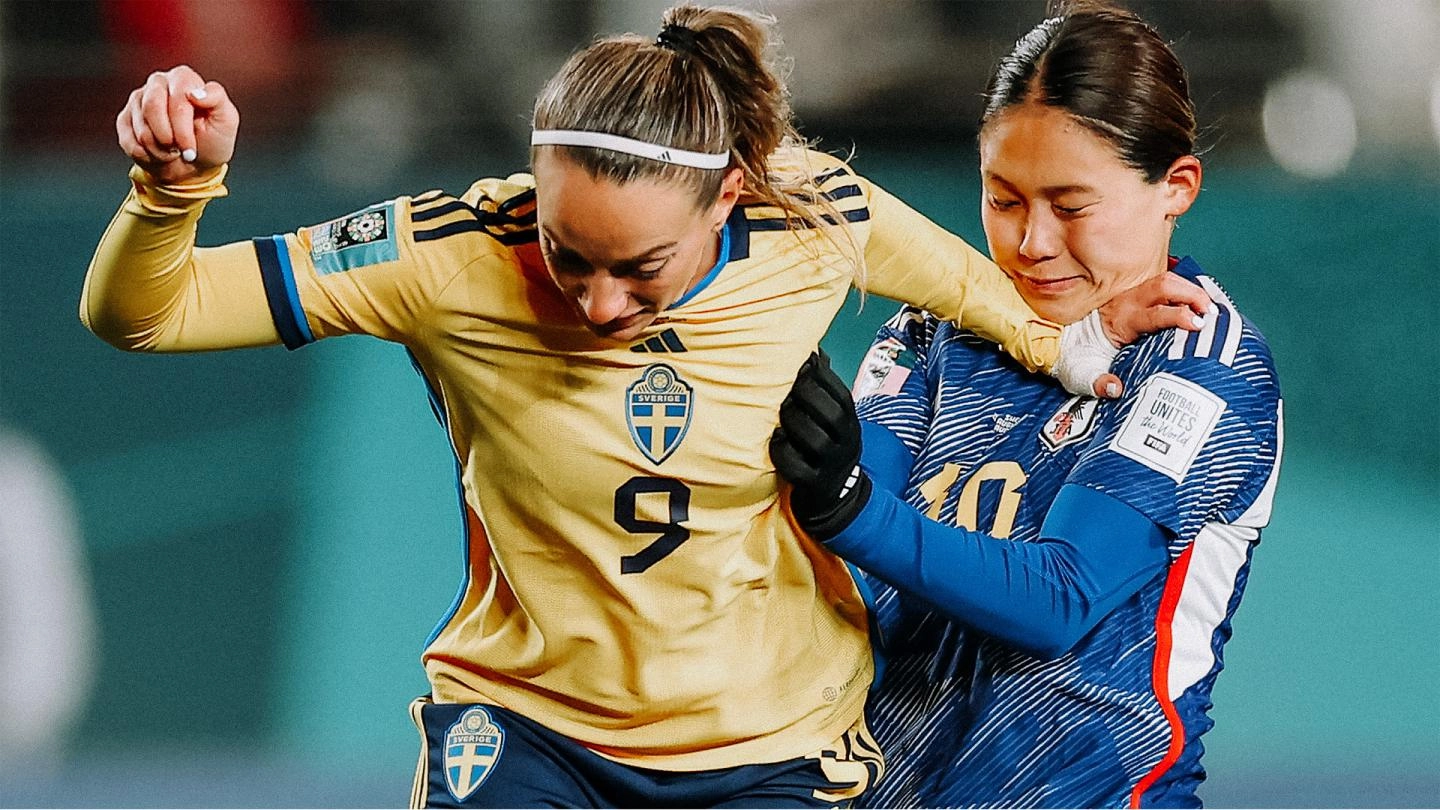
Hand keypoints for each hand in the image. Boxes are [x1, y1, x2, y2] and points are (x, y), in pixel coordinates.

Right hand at [116, 65, 238, 184]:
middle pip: (152, 108)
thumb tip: (195, 93)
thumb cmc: (212, 140)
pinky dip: (145, 155)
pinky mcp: (125, 119)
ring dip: (159, 150)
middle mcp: (158, 83)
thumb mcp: (226, 120)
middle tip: (182, 152)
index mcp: (183, 78)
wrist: (195, 165)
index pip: (178, 98)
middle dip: (168, 138)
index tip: (191, 149)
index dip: (182, 129)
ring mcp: (138, 100)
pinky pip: (128, 140)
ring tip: (174, 151)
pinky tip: (158, 153)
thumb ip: (217, 99)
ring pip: (140, 128)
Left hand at [770, 350, 872, 539]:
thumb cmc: (825, 444)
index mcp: (850, 421)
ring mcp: (831, 465)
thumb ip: (823, 388)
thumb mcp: (833, 418)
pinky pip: (797, 468)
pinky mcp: (814, 484)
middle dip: (806, 396)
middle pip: (831, 414)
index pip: (842, 394)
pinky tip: (775, 442)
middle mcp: (846, 442)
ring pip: (815, 440)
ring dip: (793, 422)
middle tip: (787, 390)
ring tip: (778, 416)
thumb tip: (814, 351)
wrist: (835, 495)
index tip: (803, 364)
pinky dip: (782, 453)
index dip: (822, 377)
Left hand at [1057, 273, 1214, 398]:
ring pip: (1166, 281)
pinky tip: (1198, 304)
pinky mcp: (1137, 298)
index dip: (1179, 316)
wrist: (1062, 344)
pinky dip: (1183, 291)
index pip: (1154, 313)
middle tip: (1210, 313)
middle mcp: (1127, 303)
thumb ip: (1098, 383)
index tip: (1198, 326)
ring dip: (1190, 289)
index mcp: (1119, 322)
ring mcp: (1132, 297)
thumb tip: (1116, 388)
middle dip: (1192, 294)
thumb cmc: (1077, 360)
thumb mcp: (1082, 376)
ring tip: (1209, 308)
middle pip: (1164, 285)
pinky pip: (1163, 287)